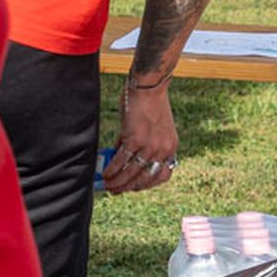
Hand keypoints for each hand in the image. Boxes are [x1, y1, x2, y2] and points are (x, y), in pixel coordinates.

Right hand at [101, 78, 180, 197]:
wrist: (149, 86)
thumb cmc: (149, 104)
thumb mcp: (153, 129)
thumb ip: (141, 145)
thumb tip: (121, 159)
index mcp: (171, 147)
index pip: (162, 175)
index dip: (147, 184)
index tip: (135, 187)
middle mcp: (163, 150)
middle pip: (145, 177)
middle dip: (128, 187)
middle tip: (116, 190)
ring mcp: (150, 146)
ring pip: (132, 172)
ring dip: (118, 182)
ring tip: (108, 185)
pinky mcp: (135, 139)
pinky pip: (121, 160)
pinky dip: (112, 169)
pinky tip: (105, 174)